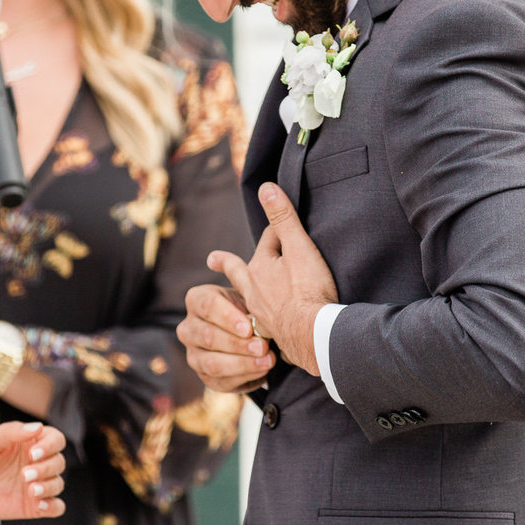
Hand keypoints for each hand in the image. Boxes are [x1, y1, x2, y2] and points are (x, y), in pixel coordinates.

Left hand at [0, 421, 66, 520]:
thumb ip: (11, 431)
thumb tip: (37, 426)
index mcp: (30, 443)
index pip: (55, 439)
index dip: (50, 445)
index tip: (33, 453)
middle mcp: (37, 463)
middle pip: (58, 462)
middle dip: (45, 468)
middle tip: (24, 475)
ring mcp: (37, 484)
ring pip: (58, 483)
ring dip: (48, 486)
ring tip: (31, 490)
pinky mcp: (34, 505)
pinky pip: (56, 507)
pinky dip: (53, 506)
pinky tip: (40, 505)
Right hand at [177, 283, 275, 393]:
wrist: (253, 333)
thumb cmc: (250, 309)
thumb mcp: (249, 292)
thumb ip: (245, 285)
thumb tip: (227, 268)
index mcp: (197, 300)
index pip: (207, 306)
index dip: (228, 318)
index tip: (249, 327)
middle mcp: (188, 328)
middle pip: (208, 336)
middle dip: (238, 344)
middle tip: (263, 346)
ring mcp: (193, 354)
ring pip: (212, 363)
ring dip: (243, 363)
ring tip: (267, 360)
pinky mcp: (204, 376)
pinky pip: (221, 381)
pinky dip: (244, 377)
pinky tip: (263, 370)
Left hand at [211, 184, 337, 377]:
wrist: (312, 336)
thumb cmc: (308, 290)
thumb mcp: (298, 247)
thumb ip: (283, 218)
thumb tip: (265, 188)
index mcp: (259, 269)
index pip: (269, 241)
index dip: (279, 231)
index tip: (283, 225)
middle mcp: (254, 292)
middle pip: (240, 273)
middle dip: (227, 264)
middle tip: (211, 260)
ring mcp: (261, 315)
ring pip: (250, 298)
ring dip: (247, 294)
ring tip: (242, 296)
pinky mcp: (273, 334)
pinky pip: (262, 323)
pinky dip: (262, 320)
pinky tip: (264, 326)